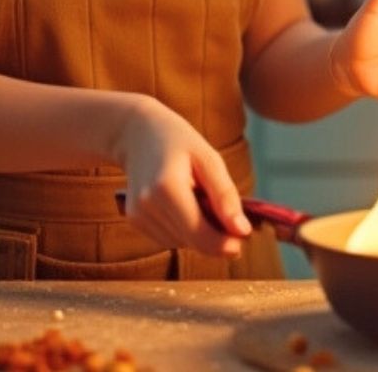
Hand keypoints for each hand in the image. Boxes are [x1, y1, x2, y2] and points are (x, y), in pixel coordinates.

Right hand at [114, 97, 252, 257]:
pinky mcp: (134, 220)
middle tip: (232, 219)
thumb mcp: (208, 158)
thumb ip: (225, 195)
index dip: (223, 244)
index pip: (198, 233)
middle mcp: (147, 205)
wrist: (137, 133)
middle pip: (191, 241)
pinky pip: (168, 238)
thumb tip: (241, 230)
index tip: (243, 238)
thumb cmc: (179, 142)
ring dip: (199, 233)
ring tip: (202, 202)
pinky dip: (184, 230)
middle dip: (216, 238)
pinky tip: (186, 207)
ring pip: (181, 243)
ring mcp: (137, 214)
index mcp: (166, 187)